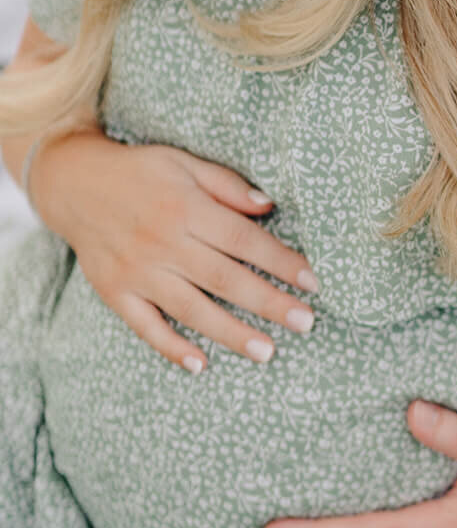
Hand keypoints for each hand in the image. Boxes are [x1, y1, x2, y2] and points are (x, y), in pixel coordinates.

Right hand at [34, 131, 318, 370]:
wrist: (72, 183)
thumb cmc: (140, 172)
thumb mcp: (183, 162)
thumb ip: (227, 185)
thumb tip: (270, 206)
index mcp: (184, 208)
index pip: (243, 240)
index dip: (281, 261)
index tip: (313, 281)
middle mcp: (162, 243)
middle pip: (225, 279)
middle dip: (269, 302)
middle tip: (306, 322)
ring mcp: (137, 271)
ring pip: (191, 309)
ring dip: (231, 333)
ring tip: (268, 352)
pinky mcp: (116, 292)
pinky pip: (145, 326)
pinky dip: (171, 347)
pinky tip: (200, 365)